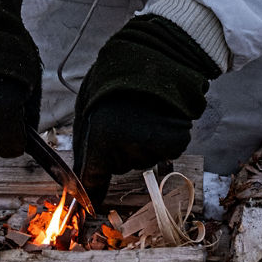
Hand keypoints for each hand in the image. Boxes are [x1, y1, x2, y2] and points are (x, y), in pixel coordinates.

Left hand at [72, 14, 218, 208]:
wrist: (161, 52)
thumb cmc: (119, 73)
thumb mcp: (89, 100)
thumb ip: (86, 136)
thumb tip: (85, 167)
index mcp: (101, 134)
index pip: (93, 176)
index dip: (91, 194)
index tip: (87, 208)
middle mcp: (127, 145)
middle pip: (121, 165)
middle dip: (120, 148)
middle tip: (124, 115)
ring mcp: (153, 145)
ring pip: (143, 157)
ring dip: (143, 140)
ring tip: (143, 109)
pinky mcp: (177, 141)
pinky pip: (165, 150)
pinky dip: (165, 137)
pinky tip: (160, 114)